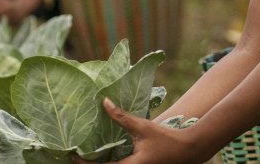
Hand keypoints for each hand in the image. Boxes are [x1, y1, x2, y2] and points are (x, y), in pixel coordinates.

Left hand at [72, 98, 200, 163]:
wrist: (188, 150)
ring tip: (85, 153)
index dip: (83, 163)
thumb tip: (104, 102)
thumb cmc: (165, 139)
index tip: (72, 154)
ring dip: (99, 163)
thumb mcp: (142, 127)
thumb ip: (122, 116)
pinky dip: (109, 161)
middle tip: (75, 153)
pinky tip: (103, 152)